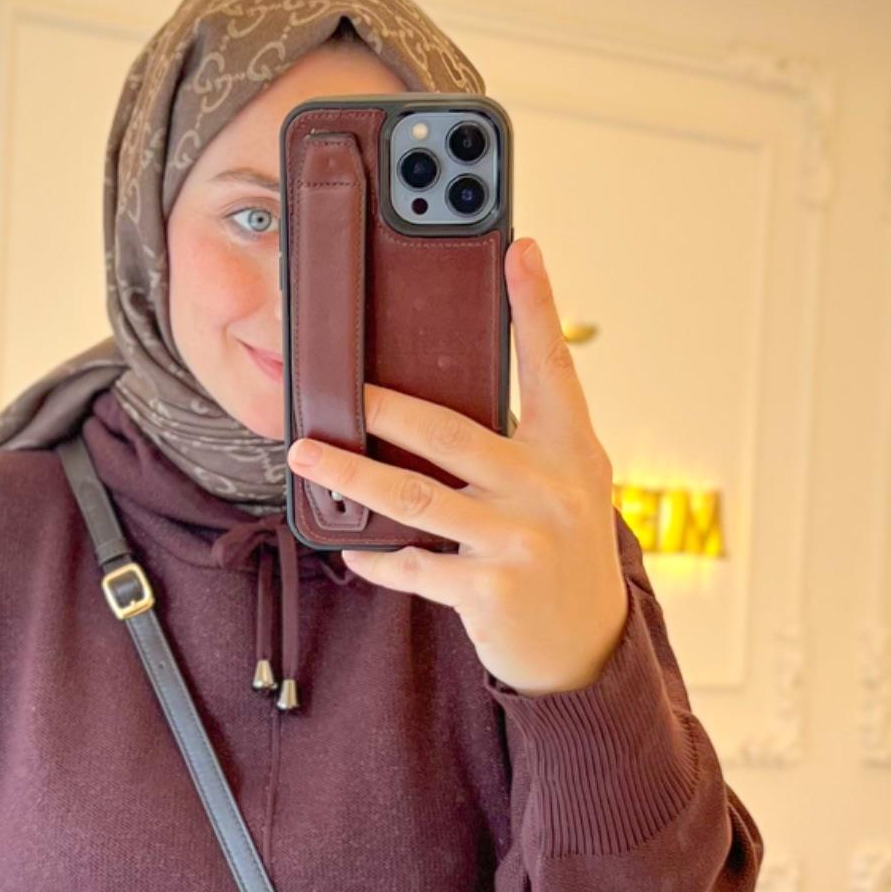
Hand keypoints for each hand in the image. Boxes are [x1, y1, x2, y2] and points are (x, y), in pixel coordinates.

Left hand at [283, 237, 629, 696]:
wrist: (586, 643)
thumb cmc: (564, 547)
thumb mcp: (568, 482)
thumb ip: (526, 438)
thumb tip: (443, 397)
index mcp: (571, 448)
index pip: (551, 365)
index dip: (535, 305)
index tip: (518, 248)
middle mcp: (548, 488)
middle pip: (449, 433)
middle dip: (384, 407)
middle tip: (338, 389)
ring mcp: (517, 540)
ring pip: (414, 497)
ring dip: (351, 475)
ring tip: (304, 457)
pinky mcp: (489, 590)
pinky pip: (414, 564)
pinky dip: (377, 557)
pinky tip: (350, 548)